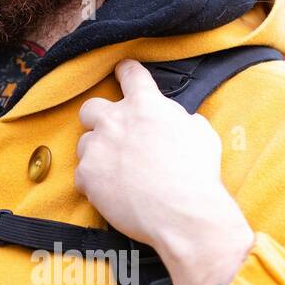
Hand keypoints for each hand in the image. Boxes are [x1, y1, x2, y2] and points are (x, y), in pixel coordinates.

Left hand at [76, 59, 254, 284]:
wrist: (184, 213)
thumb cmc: (199, 175)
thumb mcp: (201, 134)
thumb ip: (180, 119)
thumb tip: (175, 120)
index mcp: (146, 105)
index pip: (130, 73)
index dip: (126, 71)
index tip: (122, 70)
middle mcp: (115, 120)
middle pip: (91, 107)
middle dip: (99, 119)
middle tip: (114, 136)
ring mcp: (98, 147)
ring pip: (85, 143)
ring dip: (98, 154)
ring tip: (119, 174)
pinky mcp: (87, 174)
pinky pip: (83, 174)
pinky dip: (94, 182)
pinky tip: (113, 193)